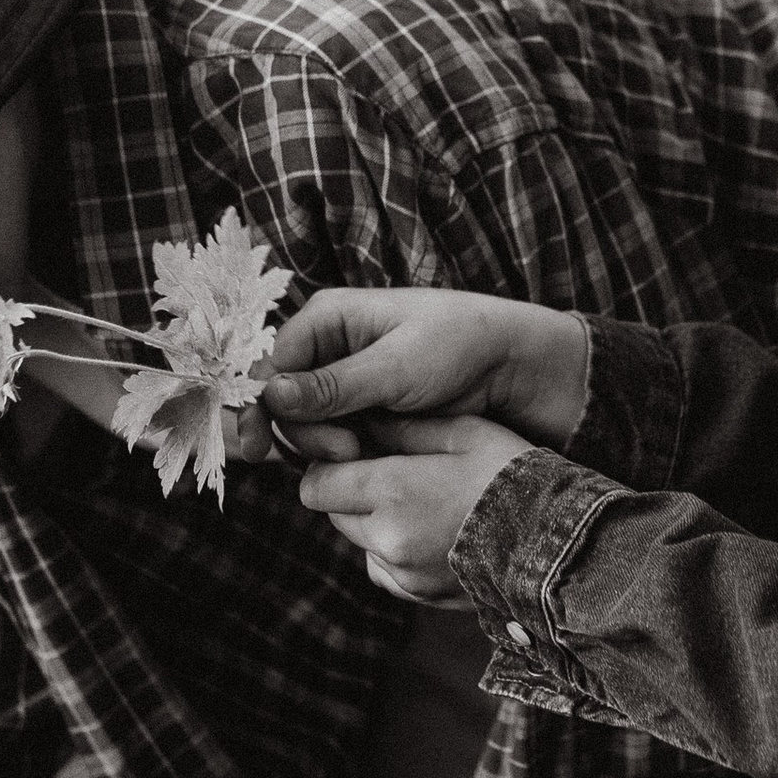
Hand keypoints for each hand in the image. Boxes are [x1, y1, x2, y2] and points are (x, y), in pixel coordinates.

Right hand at [265, 291, 588, 460]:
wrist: (518, 369)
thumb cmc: (463, 346)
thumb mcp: (398, 366)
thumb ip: (334, 385)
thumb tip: (271, 394)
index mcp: (329, 318)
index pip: (269, 364)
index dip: (260, 405)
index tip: (261, 446)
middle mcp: (331, 349)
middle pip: (283, 402)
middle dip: (304, 431)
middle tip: (346, 450)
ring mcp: (348, 385)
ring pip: (307, 427)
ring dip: (324, 447)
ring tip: (365, 452)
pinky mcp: (367, 414)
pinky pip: (335, 439)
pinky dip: (343, 455)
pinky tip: (367, 459)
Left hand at [296, 413, 531, 602]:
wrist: (556, 542)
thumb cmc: (512, 475)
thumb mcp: (464, 432)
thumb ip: (405, 427)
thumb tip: (363, 421)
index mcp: (391, 491)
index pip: (316, 485)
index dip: (329, 466)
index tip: (354, 454)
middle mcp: (386, 538)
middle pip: (335, 513)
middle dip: (353, 492)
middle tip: (395, 474)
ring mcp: (401, 573)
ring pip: (360, 542)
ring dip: (374, 523)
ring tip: (422, 504)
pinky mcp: (418, 595)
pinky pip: (385, 570)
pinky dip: (395, 552)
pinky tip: (432, 533)